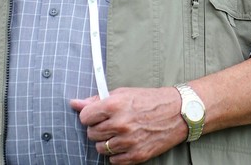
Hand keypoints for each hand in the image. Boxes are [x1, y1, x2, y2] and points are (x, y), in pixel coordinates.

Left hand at [70, 87, 185, 163]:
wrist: (176, 113)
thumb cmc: (148, 100)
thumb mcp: (122, 93)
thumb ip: (96, 100)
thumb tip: (75, 103)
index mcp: (114, 105)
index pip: (85, 117)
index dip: (89, 115)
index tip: (95, 114)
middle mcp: (120, 124)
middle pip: (91, 133)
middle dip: (97, 128)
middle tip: (109, 122)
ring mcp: (128, 142)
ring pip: (100, 148)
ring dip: (106, 141)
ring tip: (118, 132)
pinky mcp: (136, 156)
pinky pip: (113, 161)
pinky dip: (116, 153)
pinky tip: (124, 142)